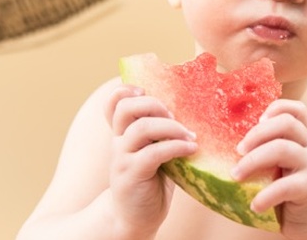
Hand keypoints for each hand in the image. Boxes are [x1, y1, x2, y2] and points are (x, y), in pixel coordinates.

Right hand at [104, 85, 196, 234]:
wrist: (134, 217)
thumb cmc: (151, 181)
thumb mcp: (155, 152)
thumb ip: (162, 133)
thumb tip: (193, 110)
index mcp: (123, 133)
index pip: (113, 103)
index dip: (125, 90)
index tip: (145, 90)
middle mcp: (118, 141)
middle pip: (126, 108)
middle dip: (154, 104)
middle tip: (175, 116)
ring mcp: (122, 158)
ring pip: (141, 128)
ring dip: (171, 127)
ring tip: (190, 135)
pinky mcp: (130, 175)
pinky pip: (153, 153)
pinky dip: (176, 146)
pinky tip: (191, 149)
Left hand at [233, 99, 306, 239]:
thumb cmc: (289, 193)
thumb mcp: (280, 167)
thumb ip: (265, 153)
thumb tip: (221, 147)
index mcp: (302, 138)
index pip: (297, 110)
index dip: (276, 108)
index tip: (256, 120)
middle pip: (287, 123)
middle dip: (257, 133)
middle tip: (237, 150)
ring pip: (283, 149)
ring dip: (253, 160)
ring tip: (236, 176)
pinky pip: (285, 186)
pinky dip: (265, 196)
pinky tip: (255, 205)